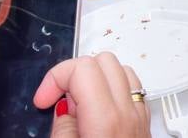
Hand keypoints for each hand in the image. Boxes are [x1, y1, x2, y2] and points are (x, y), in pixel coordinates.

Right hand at [33, 52, 150, 137]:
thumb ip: (61, 128)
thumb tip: (62, 110)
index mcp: (106, 119)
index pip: (83, 67)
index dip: (56, 77)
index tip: (43, 98)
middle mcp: (128, 113)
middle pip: (104, 60)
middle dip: (75, 73)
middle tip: (59, 101)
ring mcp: (140, 117)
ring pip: (121, 69)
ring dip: (96, 78)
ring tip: (77, 107)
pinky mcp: (145, 124)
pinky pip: (132, 89)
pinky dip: (112, 90)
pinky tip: (96, 112)